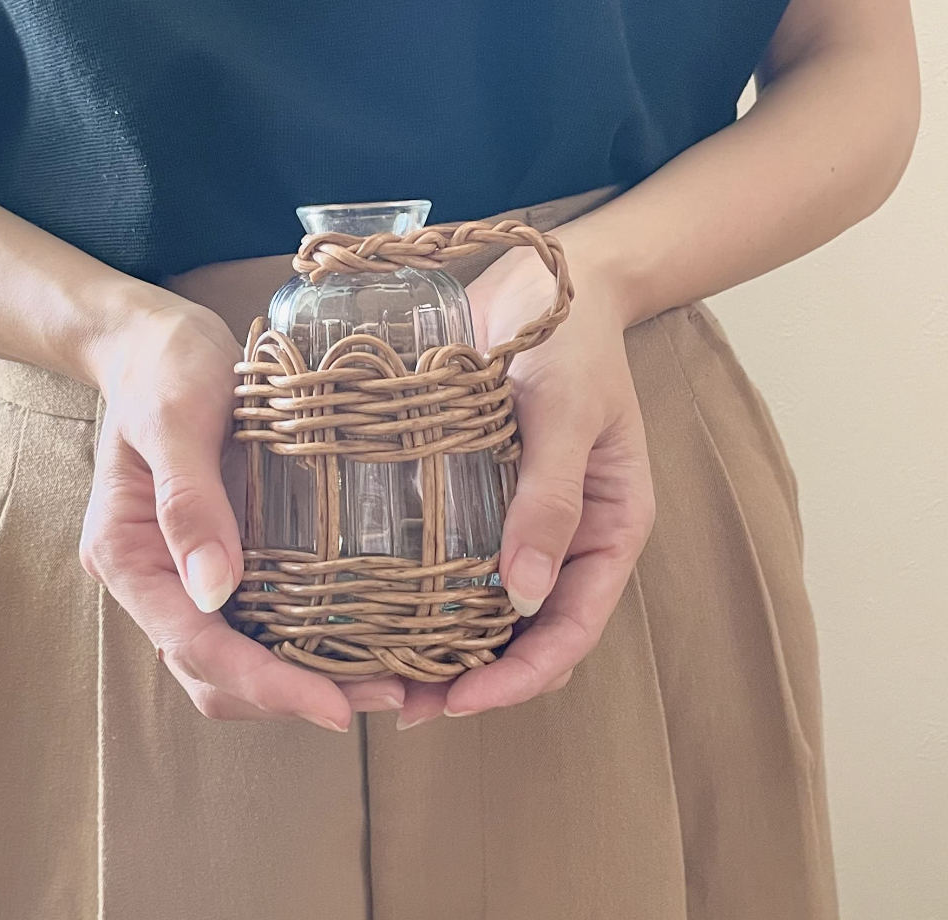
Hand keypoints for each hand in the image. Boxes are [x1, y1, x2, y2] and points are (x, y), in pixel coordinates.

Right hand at [78, 298, 405, 726]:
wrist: (159, 340)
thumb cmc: (164, 367)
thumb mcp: (175, 418)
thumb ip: (189, 501)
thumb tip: (214, 592)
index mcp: (127, 553)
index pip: (193, 644)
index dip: (263, 684)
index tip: (334, 707)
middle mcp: (154, 578)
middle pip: (215, 671)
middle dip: (292, 696)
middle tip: (384, 696)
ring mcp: (186, 571)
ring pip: (237, 658)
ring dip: (302, 680)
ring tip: (386, 681)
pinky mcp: (222, 554)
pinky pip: (258, 619)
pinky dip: (304, 642)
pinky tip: (359, 637)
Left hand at [398, 247, 654, 726]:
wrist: (544, 280)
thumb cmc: (572, 341)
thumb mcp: (568, 413)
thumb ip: (550, 497)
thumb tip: (521, 594)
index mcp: (608, 529)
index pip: (572, 628)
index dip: (522, 677)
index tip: (461, 701)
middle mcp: (563, 535)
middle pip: (524, 633)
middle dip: (472, 676)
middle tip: (402, 703)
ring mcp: (516, 515)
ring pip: (482, 604)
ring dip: (440, 642)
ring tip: (379, 669)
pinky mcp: (475, 489)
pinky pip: (451, 553)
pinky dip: (422, 587)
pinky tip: (375, 601)